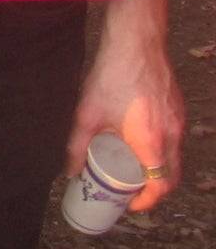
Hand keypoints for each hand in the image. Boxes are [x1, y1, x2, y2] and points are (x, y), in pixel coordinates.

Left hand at [67, 28, 183, 211]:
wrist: (136, 44)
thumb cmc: (112, 77)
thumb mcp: (87, 114)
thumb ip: (77, 146)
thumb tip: (71, 170)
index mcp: (151, 141)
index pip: (160, 185)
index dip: (146, 201)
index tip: (130, 204)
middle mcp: (172, 135)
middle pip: (171, 176)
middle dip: (152, 190)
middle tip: (130, 191)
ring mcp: (178, 121)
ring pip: (174, 157)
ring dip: (156, 169)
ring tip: (131, 168)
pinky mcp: (177, 108)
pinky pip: (174, 139)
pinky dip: (161, 150)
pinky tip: (139, 143)